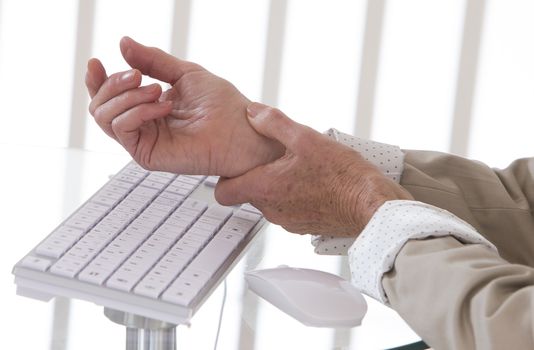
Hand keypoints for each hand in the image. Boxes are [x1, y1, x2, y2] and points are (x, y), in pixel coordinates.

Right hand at [85, 37, 283, 176]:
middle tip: (139, 75)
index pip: (109, 97)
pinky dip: (138, 110)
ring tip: (156, 90)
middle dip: (113, 84)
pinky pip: (122, 128)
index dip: (97, 80)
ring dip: (126, 96)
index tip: (96, 61)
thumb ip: (152, 61)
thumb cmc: (221, 105)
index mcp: (147, 108)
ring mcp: (143, 141)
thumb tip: (123, 43)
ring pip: (104, 117)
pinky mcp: (147, 155)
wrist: (240, 129)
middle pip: (99, 106)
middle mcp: (142, 126)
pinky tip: (163, 105)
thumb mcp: (183, 73)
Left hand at [215, 103, 412, 236]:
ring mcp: (289, 221)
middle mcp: (272, 210)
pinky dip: (296, 196)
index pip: (223, 193)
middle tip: (278, 158)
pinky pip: (291, 209)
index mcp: (264, 188)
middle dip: (259, 175)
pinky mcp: (306, 226)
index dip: (226, 176)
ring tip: (302, 168)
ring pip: (272, 201)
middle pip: (250, 193)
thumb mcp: (305, 138)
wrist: (372, 206)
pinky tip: (316, 182)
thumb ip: (273, 123)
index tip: (236, 163)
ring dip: (280, 185)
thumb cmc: (342, 176)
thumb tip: (253, 113)